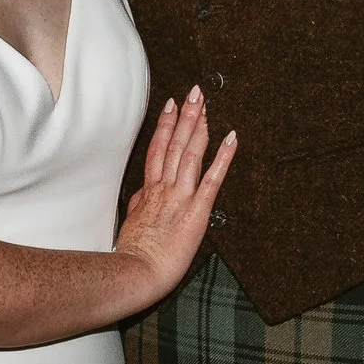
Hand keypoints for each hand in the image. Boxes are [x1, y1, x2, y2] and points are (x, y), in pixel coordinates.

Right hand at [114, 87, 237, 301]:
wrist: (137, 271)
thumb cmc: (134, 253)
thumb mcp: (132, 221)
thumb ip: (140, 203)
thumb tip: (143, 192)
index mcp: (149, 190)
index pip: (158, 149)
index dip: (166, 125)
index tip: (172, 106)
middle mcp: (164, 187)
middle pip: (174, 143)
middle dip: (186, 115)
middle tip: (195, 92)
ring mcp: (180, 196)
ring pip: (189, 152)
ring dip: (199, 126)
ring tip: (206, 104)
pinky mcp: (196, 210)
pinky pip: (212, 178)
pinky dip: (223, 157)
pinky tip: (232, 139)